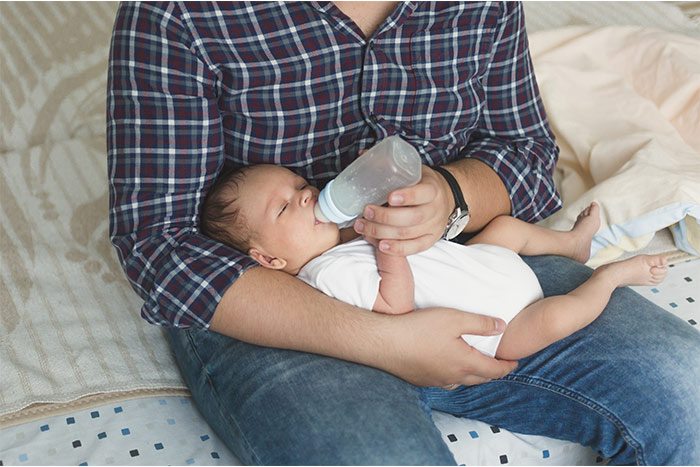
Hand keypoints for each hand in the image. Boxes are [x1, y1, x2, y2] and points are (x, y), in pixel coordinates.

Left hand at [354, 165, 452, 255]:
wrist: (446, 198)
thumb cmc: (422, 183)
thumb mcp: (414, 169)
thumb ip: (391, 164)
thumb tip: (362, 155)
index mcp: (433, 188)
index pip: (423, 193)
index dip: (407, 196)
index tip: (389, 197)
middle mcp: (436, 209)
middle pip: (412, 217)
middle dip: (386, 217)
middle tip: (366, 212)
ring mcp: (434, 227)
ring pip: (409, 234)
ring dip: (383, 232)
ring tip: (362, 227)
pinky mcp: (430, 240)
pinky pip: (414, 248)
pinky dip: (397, 249)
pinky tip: (380, 245)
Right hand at [374, 307, 516, 386]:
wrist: (384, 343)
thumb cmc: (419, 328)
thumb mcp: (454, 318)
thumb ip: (481, 323)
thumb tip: (502, 327)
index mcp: (465, 363)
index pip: (494, 370)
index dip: (507, 366)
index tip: (515, 362)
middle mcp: (453, 377)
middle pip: (480, 379)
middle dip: (492, 373)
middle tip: (499, 365)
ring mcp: (435, 381)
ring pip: (462, 382)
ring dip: (473, 376)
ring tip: (476, 367)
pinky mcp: (420, 380)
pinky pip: (444, 381)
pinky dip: (454, 376)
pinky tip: (448, 368)